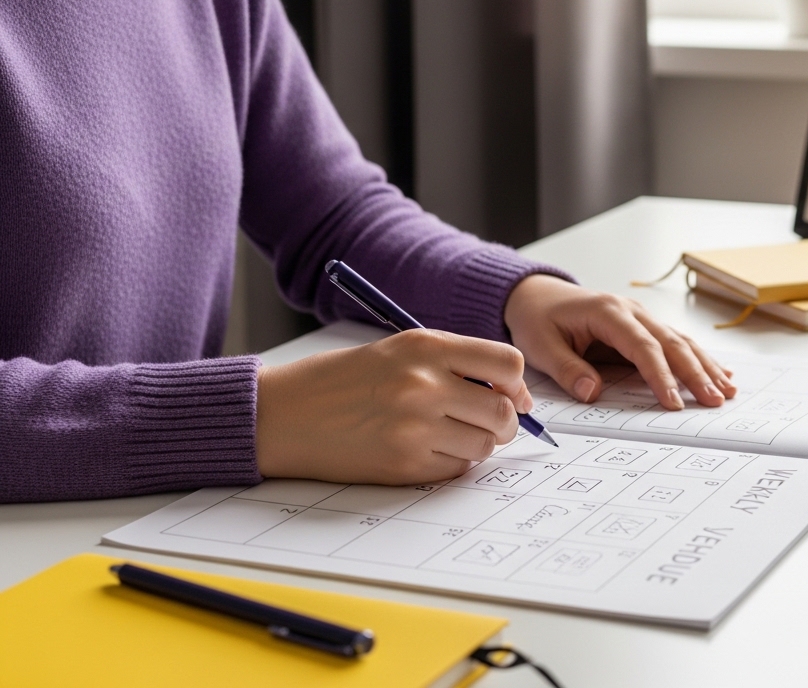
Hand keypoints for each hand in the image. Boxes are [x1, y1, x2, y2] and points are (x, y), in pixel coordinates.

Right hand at [255, 329, 531, 483]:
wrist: (281, 414)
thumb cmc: (340, 380)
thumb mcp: (398, 350)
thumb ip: (453, 363)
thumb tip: (512, 393)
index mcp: (425, 347)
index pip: (507, 363)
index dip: (518, 384)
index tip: (514, 395)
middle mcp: (424, 384)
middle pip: (503, 410)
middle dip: (505, 422)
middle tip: (489, 424)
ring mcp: (415, 427)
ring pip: (484, 444)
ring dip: (478, 444)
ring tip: (449, 436)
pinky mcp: (403, 464)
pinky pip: (455, 469)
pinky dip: (451, 463)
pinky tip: (425, 450)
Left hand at [504, 275, 736, 409]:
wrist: (536, 295)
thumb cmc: (538, 319)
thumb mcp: (541, 346)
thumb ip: (568, 369)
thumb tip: (594, 392)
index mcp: (608, 313)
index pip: (643, 347)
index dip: (661, 376)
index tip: (674, 402)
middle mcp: (632, 311)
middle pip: (672, 343)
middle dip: (696, 373)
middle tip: (714, 400)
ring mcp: (641, 317)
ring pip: (681, 342)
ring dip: (705, 367)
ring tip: (727, 391)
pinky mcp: (643, 327)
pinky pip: (676, 343)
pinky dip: (699, 359)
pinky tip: (721, 373)